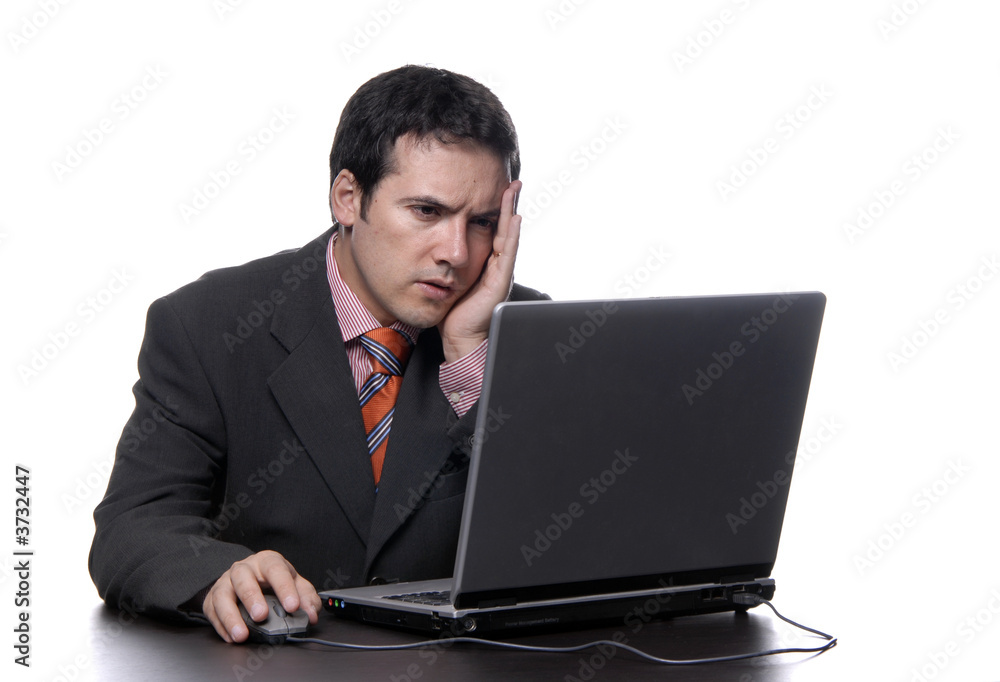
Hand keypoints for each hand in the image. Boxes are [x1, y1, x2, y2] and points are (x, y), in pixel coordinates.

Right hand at [202, 550, 320, 642]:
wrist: (246, 578)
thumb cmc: (271, 581)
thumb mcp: (294, 584)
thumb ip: (306, 598)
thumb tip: (311, 615)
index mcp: (267, 562)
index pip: (276, 569)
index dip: (285, 587)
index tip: (293, 606)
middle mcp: (244, 569)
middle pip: (244, 578)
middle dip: (252, 597)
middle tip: (262, 616)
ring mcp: (226, 582)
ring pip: (223, 595)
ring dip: (231, 616)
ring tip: (242, 634)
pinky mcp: (212, 598)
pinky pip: (213, 611)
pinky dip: (221, 626)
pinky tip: (231, 637)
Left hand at [438, 179, 521, 361]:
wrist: (460, 339)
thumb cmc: (452, 313)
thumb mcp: (445, 280)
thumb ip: (443, 263)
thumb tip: (429, 247)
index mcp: (483, 262)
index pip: (490, 228)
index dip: (493, 207)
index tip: (493, 185)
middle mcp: (495, 265)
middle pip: (502, 227)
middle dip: (507, 203)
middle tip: (512, 179)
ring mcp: (499, 272)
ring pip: (507, 235)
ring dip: (511, 210)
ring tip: (513, 188)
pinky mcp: (499, 282)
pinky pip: (506, 253)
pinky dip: (511, 234)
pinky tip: (514, 217)